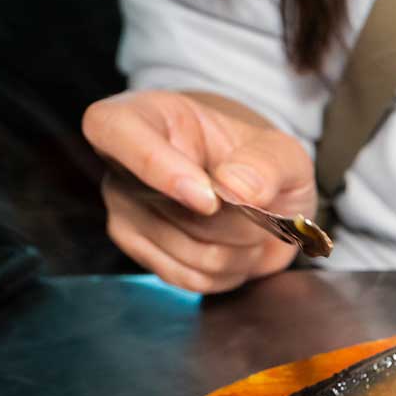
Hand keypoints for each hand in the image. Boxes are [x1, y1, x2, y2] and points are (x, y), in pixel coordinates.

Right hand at [82, 90, 315, 292]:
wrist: (257, 197)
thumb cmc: (258, 162)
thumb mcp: (281, 152)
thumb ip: (266, 164)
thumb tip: (237, 187)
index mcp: (145, 116)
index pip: (113, 130)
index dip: (158, 168)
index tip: (208, 199)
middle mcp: (123, 164)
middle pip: (177, 211)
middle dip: (236, 221)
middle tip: (258, 206)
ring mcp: (125, 211)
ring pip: (191, 253)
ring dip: (238, 249)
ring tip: (247, 225)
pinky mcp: (140, 252)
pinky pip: (190, 278)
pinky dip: (228, 272)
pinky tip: (233, 248)